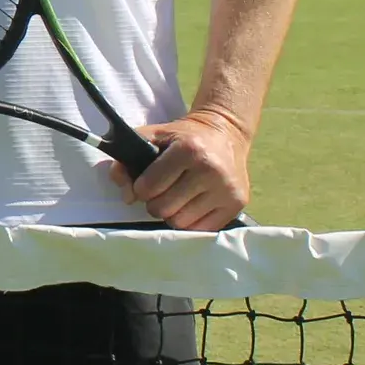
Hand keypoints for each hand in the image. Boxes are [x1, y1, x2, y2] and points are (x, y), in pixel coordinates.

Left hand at [115, 108, 252, 229]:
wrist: (226, 135)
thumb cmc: (184, 137)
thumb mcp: (153, 137)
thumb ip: (127, 160)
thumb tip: (126, 195)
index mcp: (189, 149)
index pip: (149, 187)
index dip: (140, 188)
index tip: (144, 184)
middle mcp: (210, 170)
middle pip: (163, 209)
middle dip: (154, 203)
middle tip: (160, 193)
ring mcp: (226, 189)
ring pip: (180, 223)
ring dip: (172, 214)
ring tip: (176, 199)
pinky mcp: (237, 204)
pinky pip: (201, 230)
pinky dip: (190, 221)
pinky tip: (191, 205)